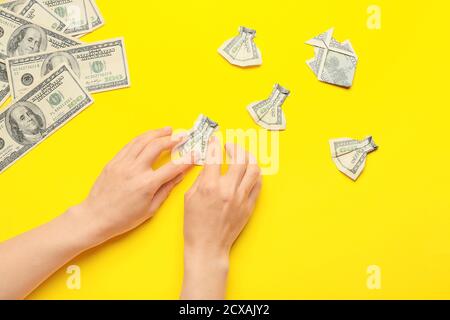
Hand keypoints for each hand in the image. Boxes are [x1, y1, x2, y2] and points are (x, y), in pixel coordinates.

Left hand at [73, 127, 192, 244]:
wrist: (95, 217)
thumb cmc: (123, 218)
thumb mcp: (150, 209)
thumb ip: (166, 189)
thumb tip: (179, 176)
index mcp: (146, 184)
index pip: (173, 166)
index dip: (187, 159)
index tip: (196, 153)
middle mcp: (135, 170)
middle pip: (157, 146)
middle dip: (172, 139)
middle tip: (182, 136)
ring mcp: (122, 164)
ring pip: (142, 141)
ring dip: (157, 133)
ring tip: (168, 130)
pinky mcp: (113, 162)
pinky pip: (130, 145)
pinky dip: (142, 138)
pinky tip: (149, 136)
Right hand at [181, 137, 261, 298]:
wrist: (208, 246)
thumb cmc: (195, 225)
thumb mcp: (189, 198)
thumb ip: (200, 179)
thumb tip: (208, 165)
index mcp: (209, 187)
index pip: (214, 156)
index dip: (214, 144)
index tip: (215, 139)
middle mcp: (227, 190)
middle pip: (239, 158)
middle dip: (235, 147)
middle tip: (230, 146)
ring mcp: (241, 198)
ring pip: (253, 169)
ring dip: (249, 158)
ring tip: (243, 155)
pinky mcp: (249, 206)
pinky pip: (258, 184)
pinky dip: (254, 174)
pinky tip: (249, 170)